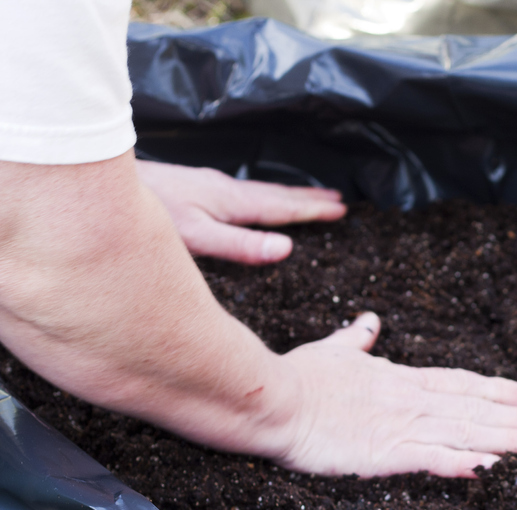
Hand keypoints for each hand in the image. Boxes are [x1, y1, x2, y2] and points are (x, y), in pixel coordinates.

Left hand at [136, 160, 345, 263]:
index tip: (341, 211)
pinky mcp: (196, 187)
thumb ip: (241, 246)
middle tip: (339, 202)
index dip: (312, 210)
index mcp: (232, 202)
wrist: (106, 181)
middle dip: (308, 199)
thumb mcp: (198, 237)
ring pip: (261, 191)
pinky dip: (265, 195)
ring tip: (310, 198)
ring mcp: (210, 185)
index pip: (282, 207)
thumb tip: (287, 249)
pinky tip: (256, 199)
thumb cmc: (151, 211)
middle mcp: (225, 189)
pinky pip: (244, 191)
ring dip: (289, 195)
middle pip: (277, 195)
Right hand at [273, 313, 516, 477]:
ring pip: (465, 432)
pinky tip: (488, 467)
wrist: (269, 397)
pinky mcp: (384, 452)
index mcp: (401, 379)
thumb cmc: (295, 376)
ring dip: (507, 439)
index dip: (498, 391)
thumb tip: (368, 320)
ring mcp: (401, 426)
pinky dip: (460, 462)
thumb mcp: (333, 351)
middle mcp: (411, 401)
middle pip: (476, 409)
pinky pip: (430, 457)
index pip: (462, 384)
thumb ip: (357, 340)